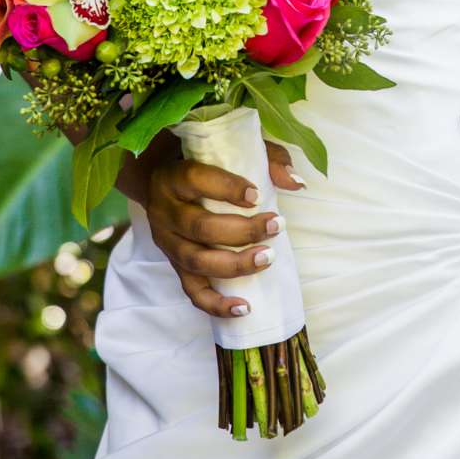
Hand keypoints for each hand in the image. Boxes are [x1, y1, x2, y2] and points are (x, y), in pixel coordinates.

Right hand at [129, 128, 305, 323]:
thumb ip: (267, 160)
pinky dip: (216, 304)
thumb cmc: (208, 163)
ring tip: (268, 258)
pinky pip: (192, 291)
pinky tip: (244, 307)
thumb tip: (296, 182)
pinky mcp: (174, 266)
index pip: (196, 180)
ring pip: (196, 260)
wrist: (162, 181)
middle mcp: (164, 211)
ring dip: (234, 264)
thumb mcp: (234, 150)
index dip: (226, 188)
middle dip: (242, 231)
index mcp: (173, 176)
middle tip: (276, 226)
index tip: (257, 194)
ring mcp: (167, 242)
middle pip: (200, 227)